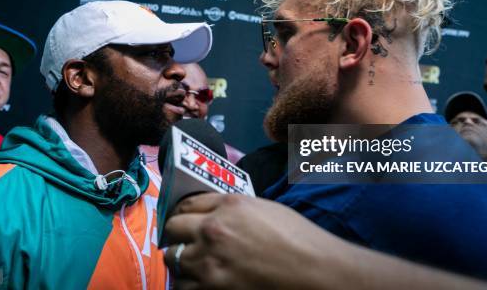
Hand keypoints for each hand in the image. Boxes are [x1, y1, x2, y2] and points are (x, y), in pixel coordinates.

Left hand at [163, 193, 329, 289]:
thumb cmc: (297, 238)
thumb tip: (214, 214)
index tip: (183, 221)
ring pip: (173, 259)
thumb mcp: (263, 208)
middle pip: (173, 229)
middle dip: (177, 235)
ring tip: (193, 264)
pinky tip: (201, 281)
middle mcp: (213, 230)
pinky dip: (189, 283)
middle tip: (183, 241)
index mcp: (228, 206)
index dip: (182, 213)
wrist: (313, 271)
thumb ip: (232, 209)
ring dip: (181, 260)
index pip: (186, 205)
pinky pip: (183, 285)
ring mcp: (210, 261)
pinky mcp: (212, 288)